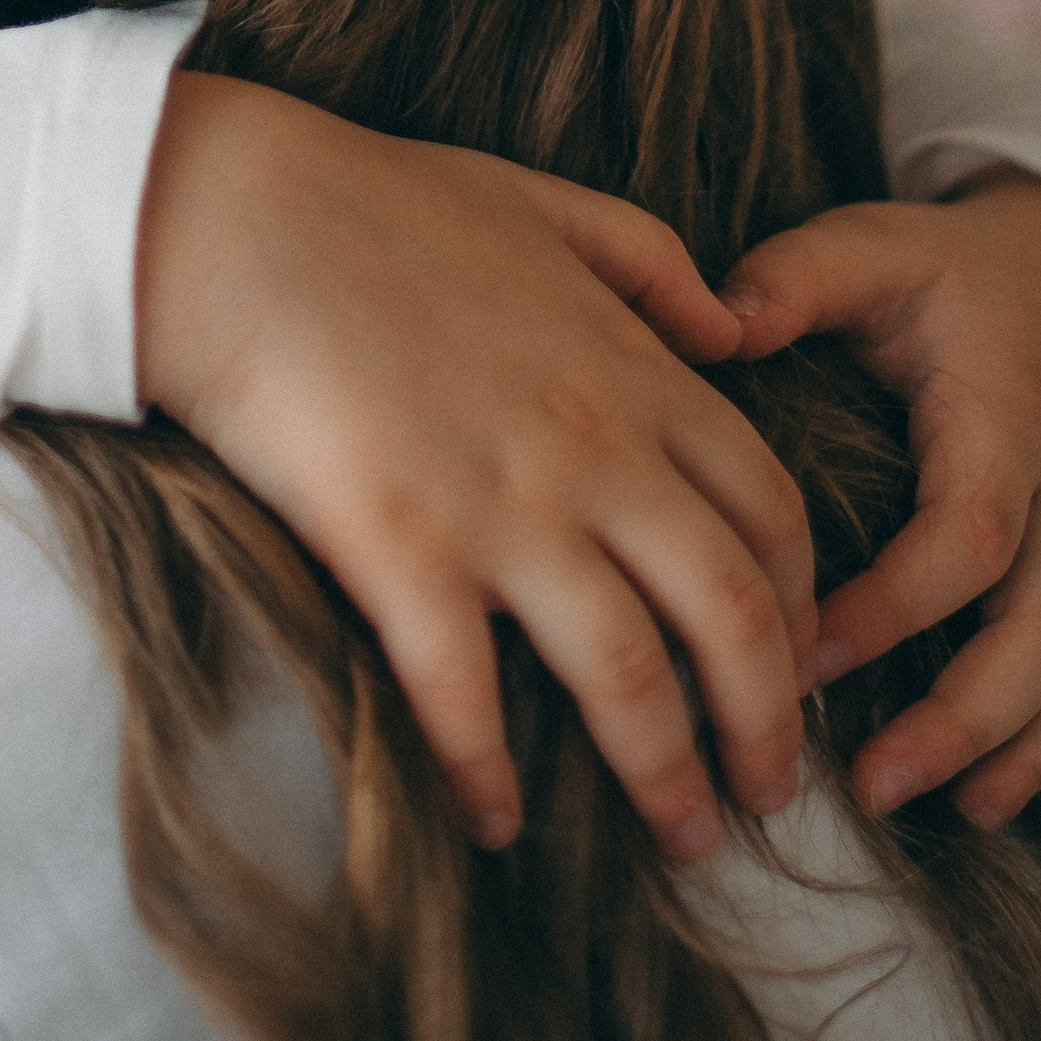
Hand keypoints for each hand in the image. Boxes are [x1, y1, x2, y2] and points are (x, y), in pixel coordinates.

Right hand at [135, 75, 814, 860]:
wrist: (237, 217)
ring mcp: (502, 506)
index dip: (803, 607)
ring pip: (632, 677)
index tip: (797, 667)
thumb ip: (651, 263)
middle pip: (735, 618)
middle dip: (770, 728)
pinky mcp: (400, 549)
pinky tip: (498, 823)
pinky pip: (468, 698)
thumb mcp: (544, 204)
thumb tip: (732, 330)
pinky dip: (490, 777)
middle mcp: (595, 452)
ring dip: (668, 777)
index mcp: (636, 373)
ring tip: (682, 838)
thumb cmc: (376, 203)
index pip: (771, 514)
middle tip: (770, 798)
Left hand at [721, 174, 1040, 825]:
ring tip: (951, 814)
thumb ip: (791, 280)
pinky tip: (1032, 804)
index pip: (966, 535)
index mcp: (1004, 418)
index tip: (803, 657)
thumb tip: (711, 325)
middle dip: (966, 718)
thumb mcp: (869, 247)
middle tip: (873, 784)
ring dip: (1026, 751)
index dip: (894, 609)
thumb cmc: (944, 275)